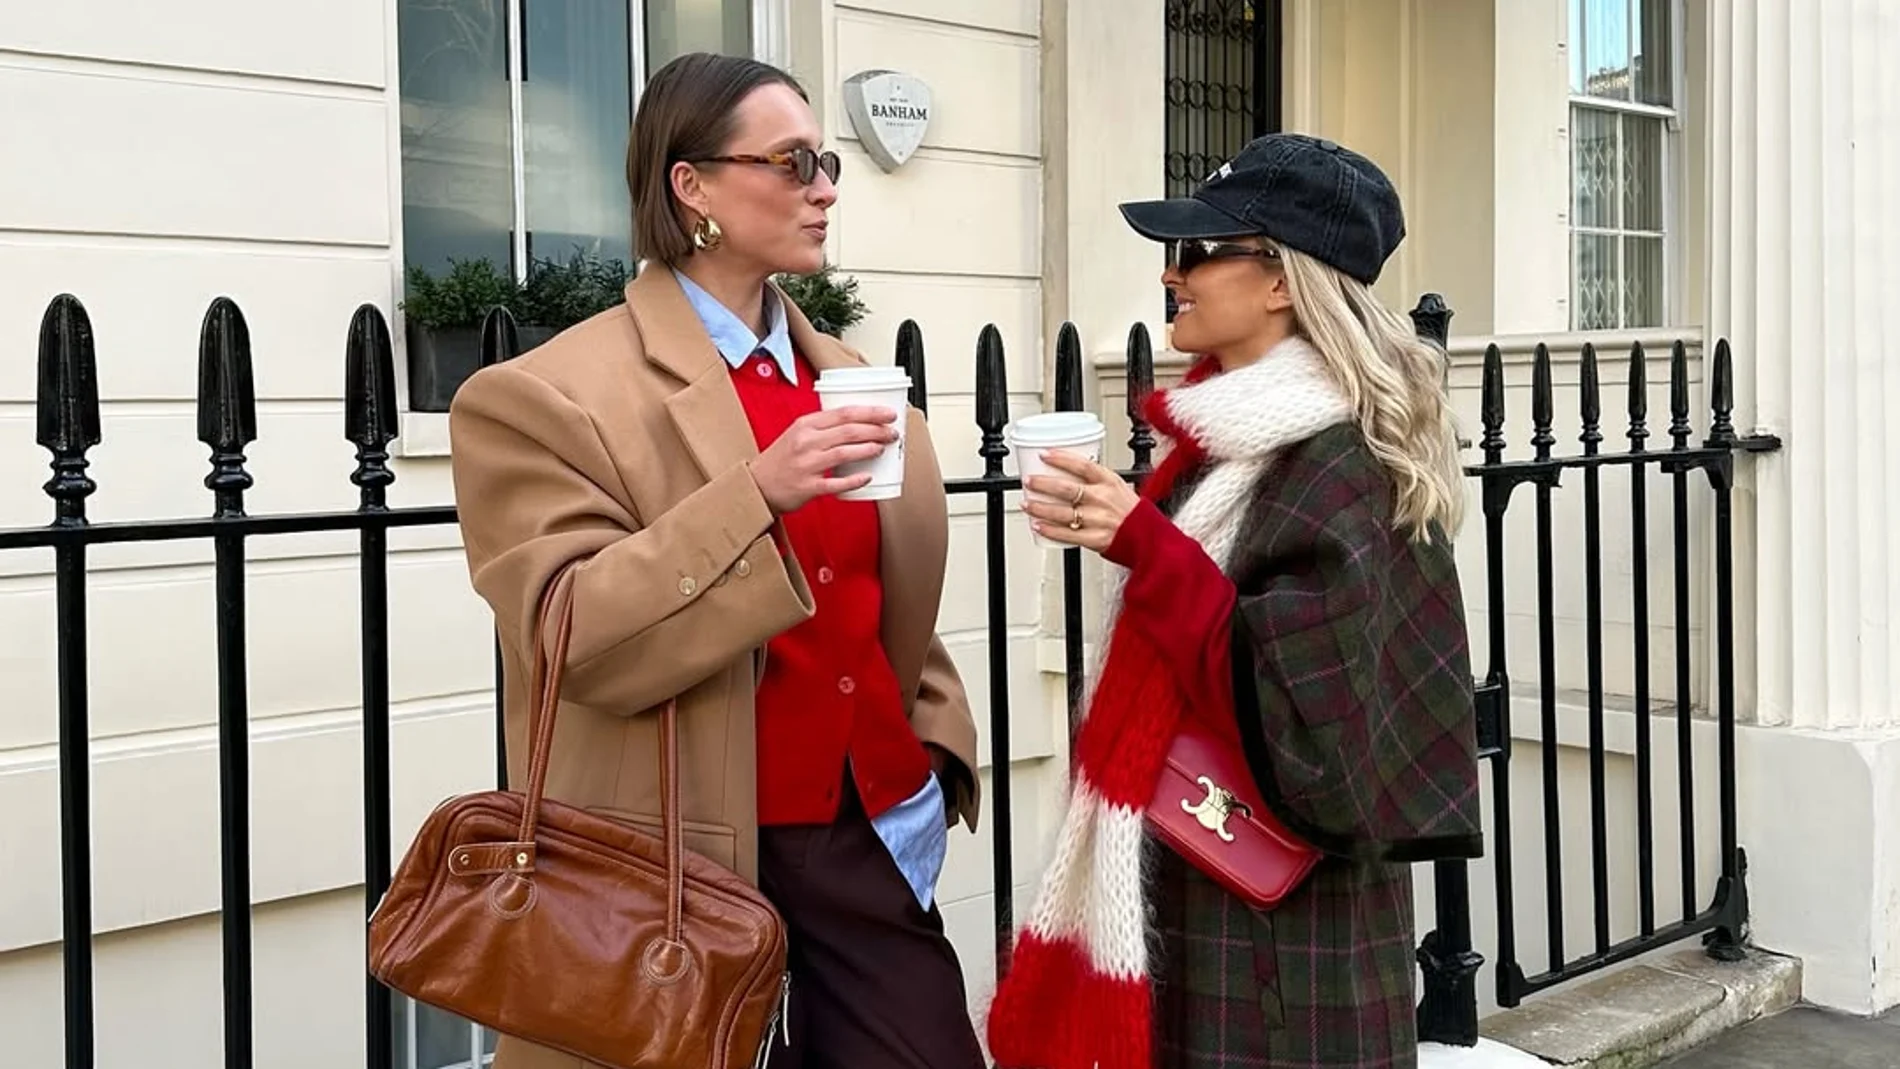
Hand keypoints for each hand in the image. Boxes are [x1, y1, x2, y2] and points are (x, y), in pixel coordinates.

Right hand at [749, 405, 899, 513]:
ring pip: (845, 452)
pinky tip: (867, 476)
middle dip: (876, 430)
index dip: (870, 412)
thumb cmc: (780, 460)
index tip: (887, 413)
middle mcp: (806, 442)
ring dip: (868, 449)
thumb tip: (858, 424)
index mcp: (805, 425)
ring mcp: (806, 464)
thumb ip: (823, 428)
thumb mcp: (797, 434)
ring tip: (882, 448)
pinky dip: (854, 480)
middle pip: (849, 431)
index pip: (844, 413)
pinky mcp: (808, 487)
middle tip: (891, 432)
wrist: (756, 485)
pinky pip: (836, 483)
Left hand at [1021, 450, 1141, 552]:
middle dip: (1042, 484)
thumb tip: (1067, 469)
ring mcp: (1098, 520)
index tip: (1044, 454)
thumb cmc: (1131, 511)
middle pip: (1067, 489)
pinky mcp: (1095, 539)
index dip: (1061, 458)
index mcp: (1109, 482)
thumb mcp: (1118, 486)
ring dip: (1040, 508)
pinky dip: (1049, 530)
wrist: (1148, 538)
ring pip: (1062, 512)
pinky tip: (1037, 525)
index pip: (1083, 465)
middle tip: (1028, 480)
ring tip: (1026, 503)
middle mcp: (1102, 500)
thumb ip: (1095, 479)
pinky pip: (1067, 534)